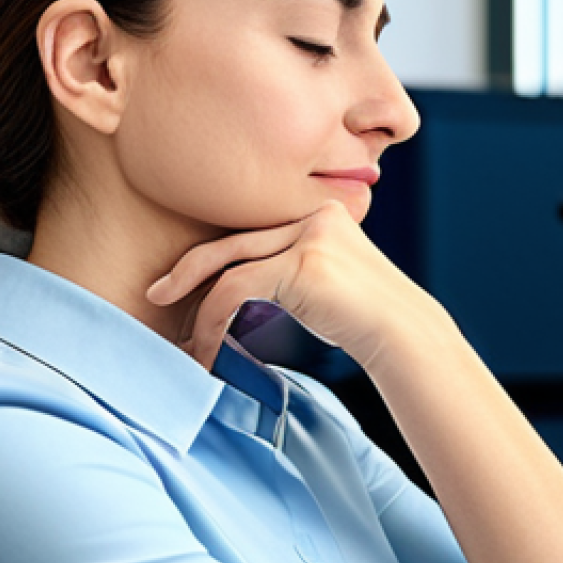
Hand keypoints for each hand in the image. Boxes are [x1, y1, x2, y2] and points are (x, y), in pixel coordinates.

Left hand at [145, 200, 434, 370]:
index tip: (187, 285)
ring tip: (184, 339)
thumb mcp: (327, 282)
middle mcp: (314, 215)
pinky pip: (237, 288)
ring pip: (231, 266)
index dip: (216, 259)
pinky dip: (213, 321)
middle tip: (157, 292)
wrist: (404, 334)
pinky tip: (208, 349)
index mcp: (321, 213)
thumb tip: (245, 286)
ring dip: (199, 307)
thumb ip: (291, 270)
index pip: (254, 233)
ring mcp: (310, 235)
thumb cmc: (366, 319)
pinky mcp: (302, 263)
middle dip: (189, 269)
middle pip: (235, 240)